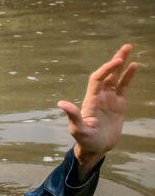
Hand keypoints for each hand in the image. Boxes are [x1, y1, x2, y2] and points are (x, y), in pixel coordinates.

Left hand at [57, 44, 137, 180]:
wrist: (96, 147)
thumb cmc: (84, 140)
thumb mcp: (78, 129)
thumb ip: (72, 116)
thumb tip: (60, 103)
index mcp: (90, 100)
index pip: (98, 79)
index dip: (106, 69)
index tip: (117, 62)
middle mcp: (99, 96)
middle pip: (107, 74)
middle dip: (115, 60)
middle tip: (126, 47)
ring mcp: (109, 99)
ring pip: (115, 77)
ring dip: (121, 64)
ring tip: (128, 49)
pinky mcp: (118, 104)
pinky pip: (123, 87)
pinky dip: (128, 76)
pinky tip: (134, 66)